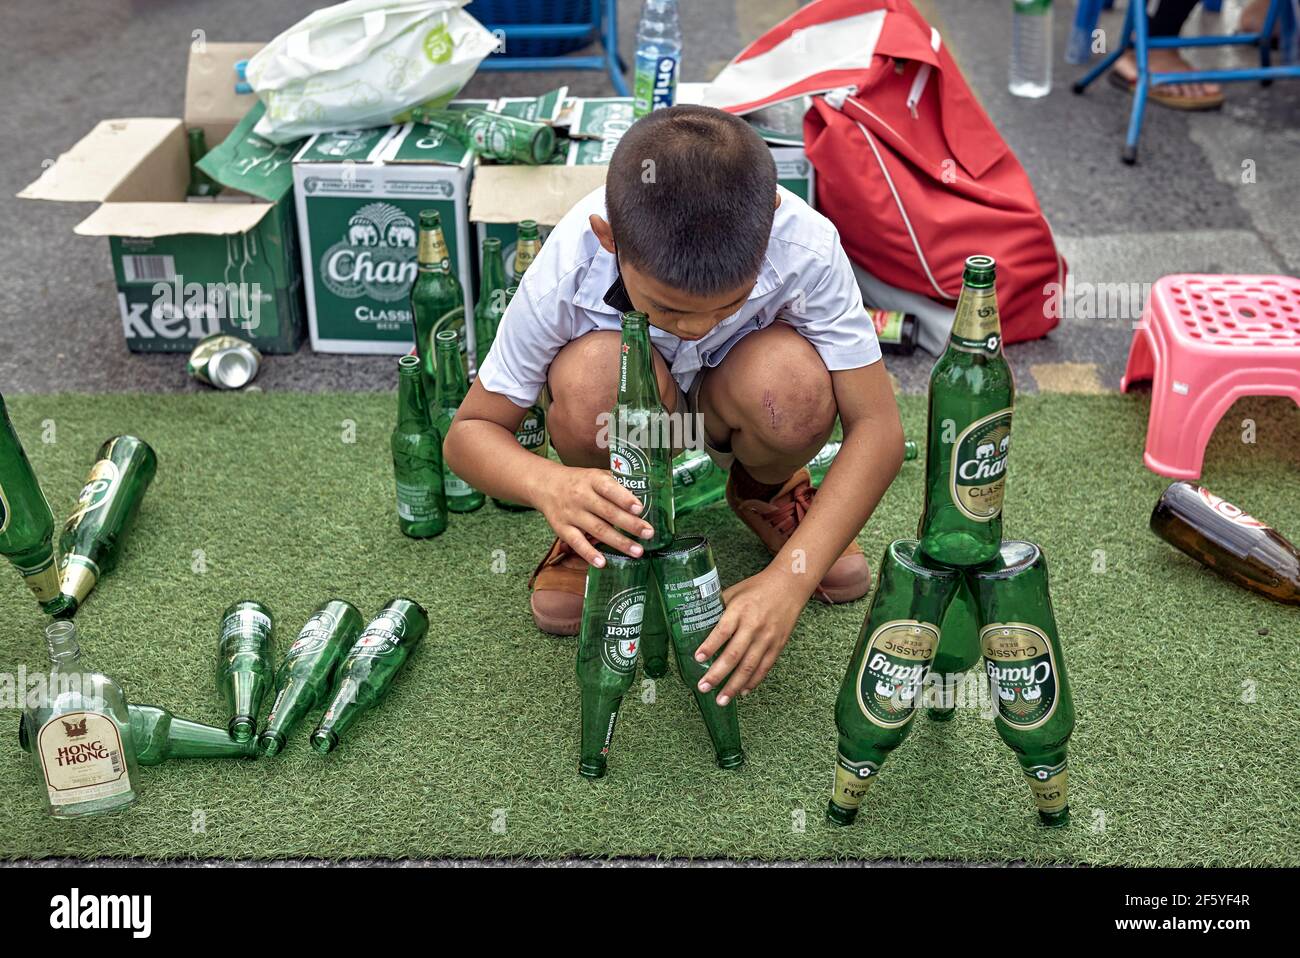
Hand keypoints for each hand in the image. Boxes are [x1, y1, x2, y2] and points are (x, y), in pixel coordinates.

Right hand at [535, 465, 654, 565]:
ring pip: (597, 530)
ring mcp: (571, 514)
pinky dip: (589, 554)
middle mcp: (581, 497)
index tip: (640, 508)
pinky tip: (602, 563)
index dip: (624, 499)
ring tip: (637, 551)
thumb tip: (645, 495)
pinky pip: (577, 543)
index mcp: (593, 480)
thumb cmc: (579, 481)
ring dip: (618, 542)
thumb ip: (616, 484)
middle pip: (608, 512)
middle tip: (649, 534)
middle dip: (630, 524)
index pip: (609, 488)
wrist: (545, 485)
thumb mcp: (595, 475)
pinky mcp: (562, 529)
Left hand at [694, 569, 807, 704]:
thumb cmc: (757, 588)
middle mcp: (754, 626)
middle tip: (703, 687)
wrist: (789, 586)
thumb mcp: (734, 592)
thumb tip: (696, 623)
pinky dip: (753, 682)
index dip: (710, 646)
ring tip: (721, 700)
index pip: (722, 631)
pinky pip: (764, 668)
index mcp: (740, 610)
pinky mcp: (778, 645)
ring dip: (733, 686)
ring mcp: (767, 638)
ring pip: (749, 667)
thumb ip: (718, 609)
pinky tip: (741, 692)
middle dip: (717, 674)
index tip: (698, 659)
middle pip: (734, 654)